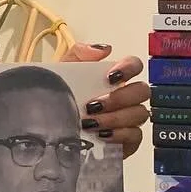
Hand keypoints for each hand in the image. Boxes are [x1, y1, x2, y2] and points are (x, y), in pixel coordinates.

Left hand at [62, 42, 149, 158]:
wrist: (48, 130)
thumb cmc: (59, 101)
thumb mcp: (61, 74)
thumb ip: (78, 54)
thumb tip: (102, 49)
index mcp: (112, 78)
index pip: (135, 65)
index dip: (129, 67)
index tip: (109, 77)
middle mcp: (126, 97)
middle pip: (142, 91)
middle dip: (119, 98)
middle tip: (94, 105)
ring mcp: (129, 120)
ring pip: (139, 114)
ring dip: (115, 118)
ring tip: (90, 123)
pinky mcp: (127, 141)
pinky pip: (135, 136)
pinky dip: (119, 135)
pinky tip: (101, 135)